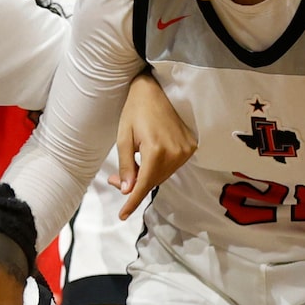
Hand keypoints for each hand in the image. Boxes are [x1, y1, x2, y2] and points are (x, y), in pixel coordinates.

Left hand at [113, 73, 195, 218]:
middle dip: (134, 186)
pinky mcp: (191, 147)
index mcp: (156, 151)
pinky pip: (171, 167)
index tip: (122, 215)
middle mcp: (175, 153)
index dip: (132, 202)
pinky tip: (146, 159)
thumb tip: (127, 190)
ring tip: (129, 167)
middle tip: (114, 180)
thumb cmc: (135, 110)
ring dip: (145, 177)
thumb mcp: (123, 137)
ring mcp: (186, 151)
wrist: (156, 88)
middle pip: (152, 182)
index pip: (143, 184)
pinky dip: (157, 168)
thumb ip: (126, 165)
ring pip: (162, 176)